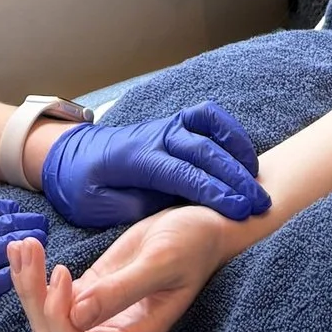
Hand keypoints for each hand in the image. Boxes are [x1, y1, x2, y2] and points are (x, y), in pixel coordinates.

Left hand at [5, 205, 236, 331]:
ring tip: (21, 246)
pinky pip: (55, 294)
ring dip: (28, 285)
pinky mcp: (93, 289)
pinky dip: (34, 273)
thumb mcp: (161, 262)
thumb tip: (77, 314)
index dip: (59, 319)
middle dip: (34, 300)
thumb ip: (121, 289)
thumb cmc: (193, 244)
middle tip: (31, 250)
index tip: (63, 272)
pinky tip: (25, 246)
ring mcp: (100, 312)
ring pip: (48, 317)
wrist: (206, 226)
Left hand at [37, 103, 270, 227]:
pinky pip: (208, 118)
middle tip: (259, 203)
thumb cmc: (84, 187)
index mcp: (135, 159)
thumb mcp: (95, 206)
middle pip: (202, 150)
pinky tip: (245, 158)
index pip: (181, 172)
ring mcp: (166, 127)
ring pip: (209, 125)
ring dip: (237, 149)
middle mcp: (155, 136)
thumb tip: (162, 212)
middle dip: (234, 177)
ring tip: (256, 179)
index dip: (212, 190)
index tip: (237, 209)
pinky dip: (230, 133)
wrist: (72, 156)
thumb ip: (129, 208)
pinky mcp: (175, 125)